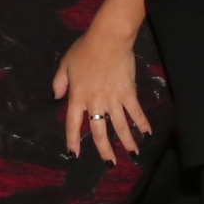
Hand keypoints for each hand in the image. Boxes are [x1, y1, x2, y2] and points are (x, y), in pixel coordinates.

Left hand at [52, 9, 151, 158]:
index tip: (74, 155)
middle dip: (104, 150)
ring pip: (120, 126)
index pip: (73, 124)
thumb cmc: (85, 49)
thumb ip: (59, 82)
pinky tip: (147, 134)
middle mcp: (95, 102)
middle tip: (109, 163)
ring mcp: (113, 99)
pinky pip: (136, 112)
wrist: (108, 39)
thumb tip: (56, 97)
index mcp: (77, 97)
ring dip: (127, 142)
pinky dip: (142, 123)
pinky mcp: (128, 93)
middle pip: (99, 131)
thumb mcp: (65, 64)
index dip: (73, 140)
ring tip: (132, 154)